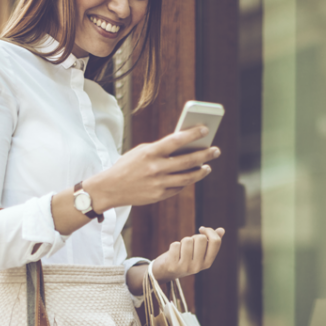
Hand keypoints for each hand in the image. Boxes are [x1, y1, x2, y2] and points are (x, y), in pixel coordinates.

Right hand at [86, 126, 220, 210]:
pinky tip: (193, 176)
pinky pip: (179, 187)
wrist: (110, 188)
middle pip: (188, 161)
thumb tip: (185, 147)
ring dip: (201, 171)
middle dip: (205, 155)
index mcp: (150, 152)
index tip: (206, 129)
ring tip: (208, 166)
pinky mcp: (159, 195)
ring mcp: (158, 183)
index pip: (177, 140)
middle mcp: (156, 168)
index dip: (193, 134)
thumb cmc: (127, 166)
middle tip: (216, 150)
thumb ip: (161, 150)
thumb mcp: (141, 152)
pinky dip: (187, 181)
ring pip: (188, 177)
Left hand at [151, 227, 224, 282]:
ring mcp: (186, 267)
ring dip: (182, 241)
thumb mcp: (199, 252)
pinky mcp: (173, 266)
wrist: (167, 272)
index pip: (215, 242)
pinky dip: (173, 246)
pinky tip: (173, 254)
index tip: (202, 229)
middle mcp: (198, 267)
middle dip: (193, 237)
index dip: (209, 231)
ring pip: (187, 240)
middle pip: (201, 238)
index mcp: (208, 263)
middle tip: (189, 244)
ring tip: (181, 249)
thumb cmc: (185, 258)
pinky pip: (175, 245)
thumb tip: (221, 230)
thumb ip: (210, 242)